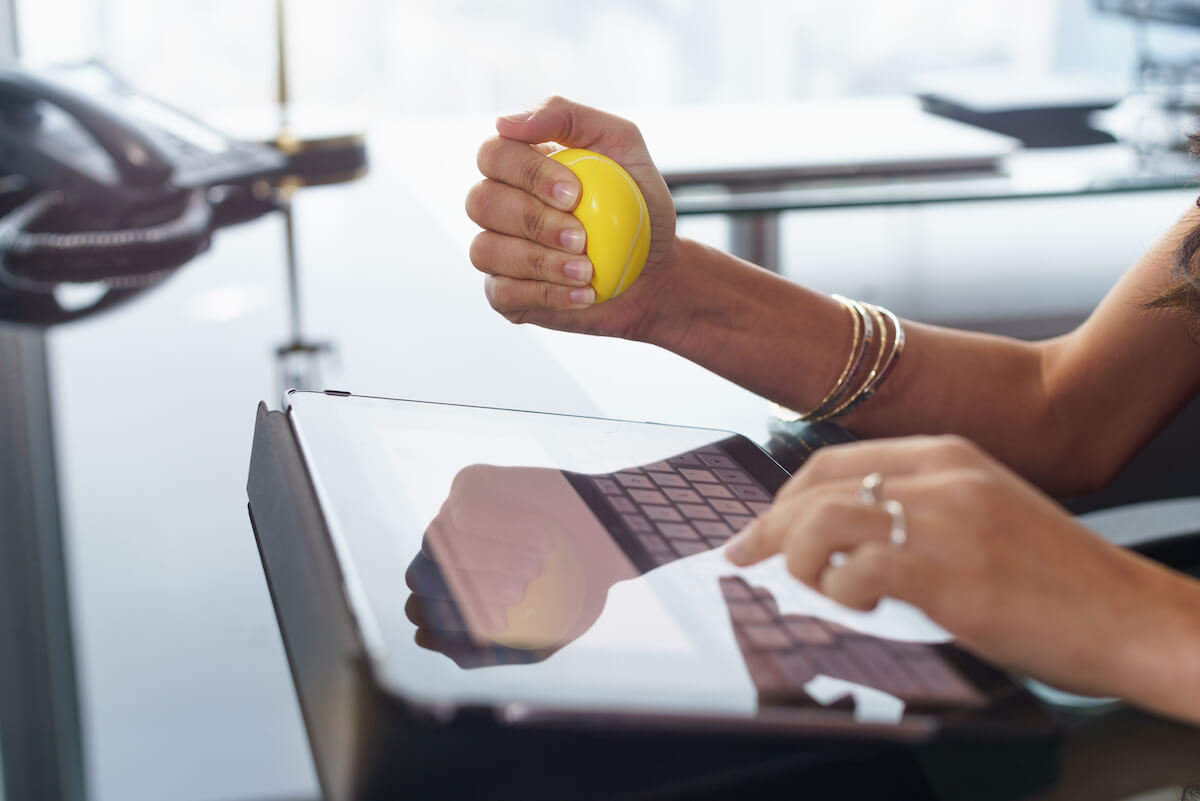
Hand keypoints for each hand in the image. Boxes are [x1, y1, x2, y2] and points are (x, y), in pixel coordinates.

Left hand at [406, 464, 636, 663]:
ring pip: (437, 543)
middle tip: (522, 593)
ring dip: (489, 561)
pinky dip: (500, 528)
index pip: (421, 609)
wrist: (611, 539)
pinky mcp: (470, 483)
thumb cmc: (572, 591)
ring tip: (537, 567)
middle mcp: (445, 551)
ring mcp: (453, 515)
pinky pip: (463, 510)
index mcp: (450, 589)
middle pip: (421, 576)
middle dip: (472, 590)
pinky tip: (538, 537)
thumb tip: (421, 635)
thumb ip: (478, 651)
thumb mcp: (533, 640)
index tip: (503, 623)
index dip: (454, 621)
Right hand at [465, 96, 677, 338]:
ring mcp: (497, 251)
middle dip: (534, 220)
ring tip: (587, 270)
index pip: (494, 154)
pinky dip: (547, 294)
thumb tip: (505, 122)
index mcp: (517, 164)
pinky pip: (503, 293)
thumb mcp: (622, 146)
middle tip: (582, 237)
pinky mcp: (505, 294)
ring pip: (485, 250)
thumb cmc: (636, 205)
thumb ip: (569, 118)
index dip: (528, 173)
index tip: (575, 194)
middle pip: (481, 202)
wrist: (655, 270)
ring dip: (540, 261)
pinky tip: (584, 294)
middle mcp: (498, 205)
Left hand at [725, 435, 1199, 719]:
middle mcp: (940, 475)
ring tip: (805, 589)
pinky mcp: (945, 571)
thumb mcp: (985, 513)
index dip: (785, 496)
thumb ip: (919, 508)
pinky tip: (855, 608)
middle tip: (744, 559)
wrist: (1127, 614)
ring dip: (797, 560)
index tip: (759, 529)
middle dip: (769, 526)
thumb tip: (842, 539)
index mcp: (947, 454)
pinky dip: (838, 595)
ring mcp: (942, 519)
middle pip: (817, 486)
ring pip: (824, 522)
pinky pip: (855, 573)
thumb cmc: (1056, 578)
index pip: (835, 462)